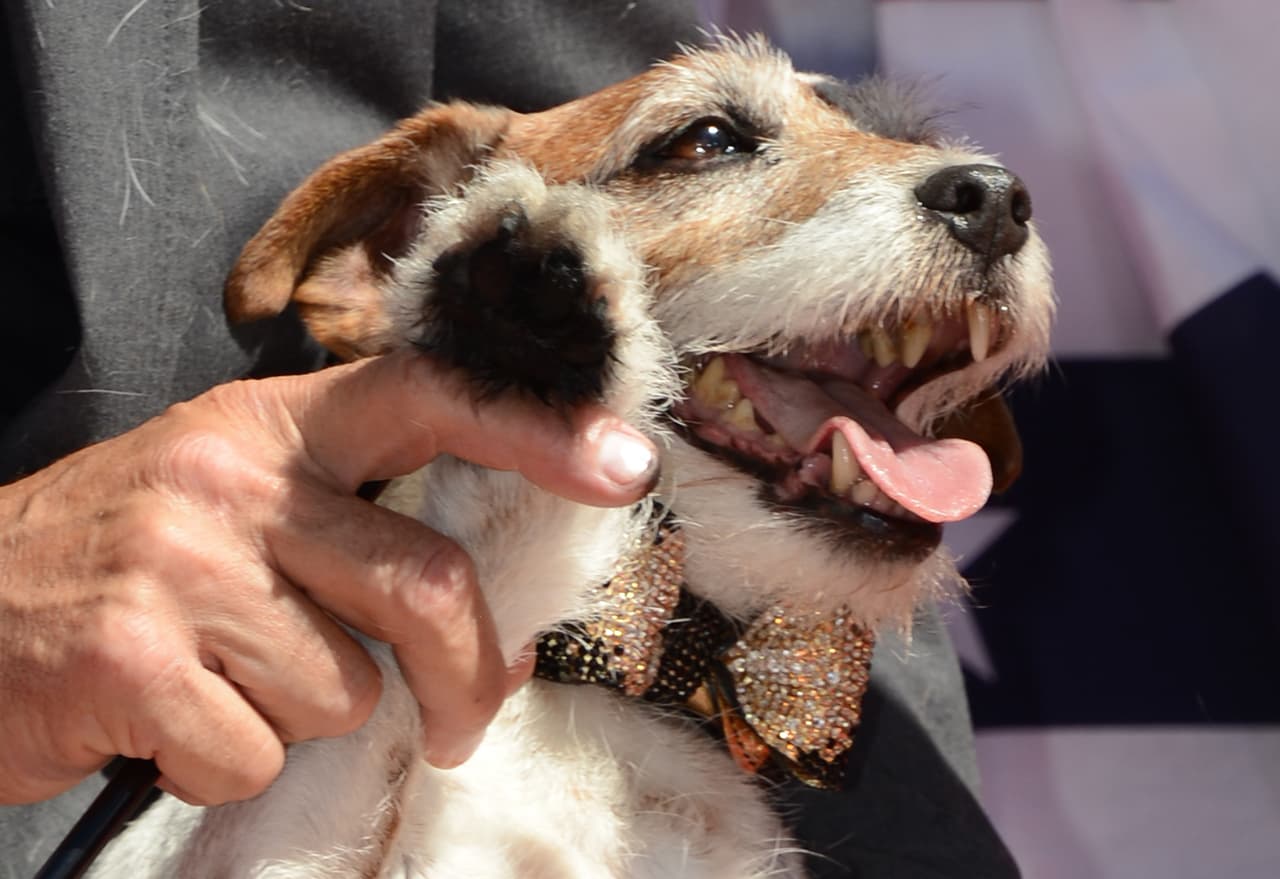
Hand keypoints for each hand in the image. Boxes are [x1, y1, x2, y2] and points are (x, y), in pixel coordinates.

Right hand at [0, 350, 656, 805]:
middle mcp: (234, 477)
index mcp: (274, 425)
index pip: (430, 396)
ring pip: (344, 690)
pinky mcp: (130, 660)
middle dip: (467, 676)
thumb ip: (358, 541)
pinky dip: (229, 766)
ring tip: (230, 687)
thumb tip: (493, 643)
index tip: (627, 463)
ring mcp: (180, 565)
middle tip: (463, 723)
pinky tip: (171, 727)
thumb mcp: (238, 505)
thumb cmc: (124, 560)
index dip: (539, 429)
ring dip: (305, 717)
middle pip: (424, 584)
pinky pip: (257, 753)